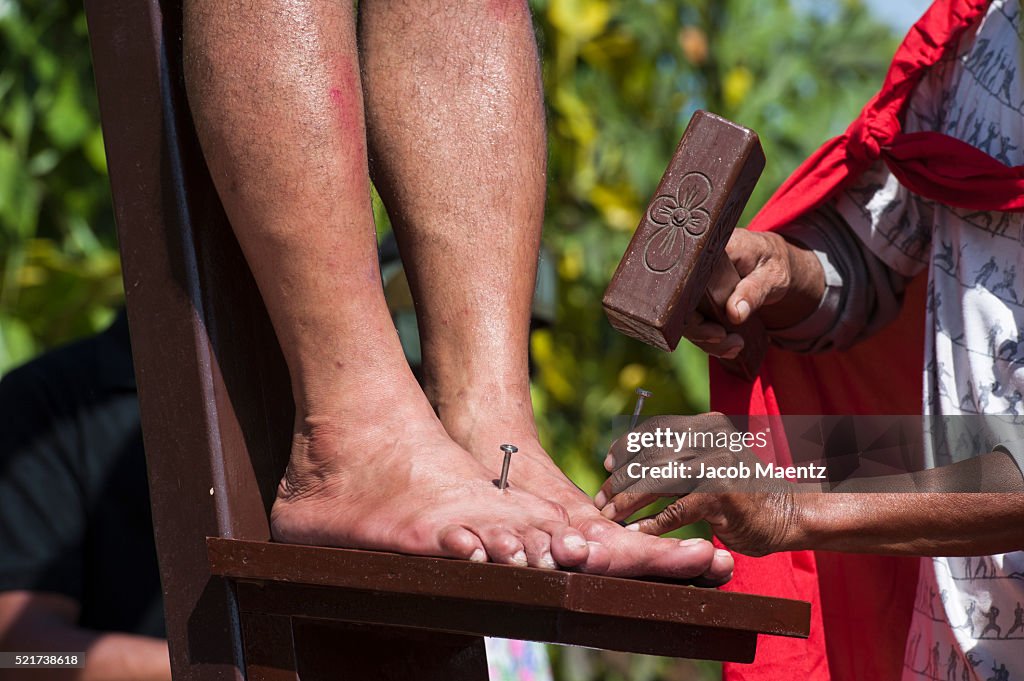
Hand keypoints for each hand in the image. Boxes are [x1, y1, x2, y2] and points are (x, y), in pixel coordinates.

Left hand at [595, 413, 800, 556]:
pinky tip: (637, 532)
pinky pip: (675, 511)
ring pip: (657, 481)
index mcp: (706, 425)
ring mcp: (717, 464)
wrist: (787, 514)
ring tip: (612, 517)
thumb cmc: (740, 492)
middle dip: (621, 480)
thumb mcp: (711, 461)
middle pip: (650, 456)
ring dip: (629, 501)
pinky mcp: (721, 495)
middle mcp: (711, 438)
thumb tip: (624, 461)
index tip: (607, 465)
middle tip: (602, 500)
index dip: (626, 447)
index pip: (655, 429)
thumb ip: (680, 455)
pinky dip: (653, 523)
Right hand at [682, 229, 823, 357]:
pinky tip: (730, 347)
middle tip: (723, 338)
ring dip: (706, 339)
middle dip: (699, 329)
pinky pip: (695, 324)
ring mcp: (693, 287)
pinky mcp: (697, 303)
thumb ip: (754, 291)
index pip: (687, 276)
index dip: (690, 304)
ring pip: (686, 318)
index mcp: (709, 251)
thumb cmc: (772, 262)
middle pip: (680, 302)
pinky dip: (710, 340)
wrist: (771, 264)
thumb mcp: (772, 275)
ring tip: (735, 346)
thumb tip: (734, 314)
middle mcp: (694, 268)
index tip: (711, 326)